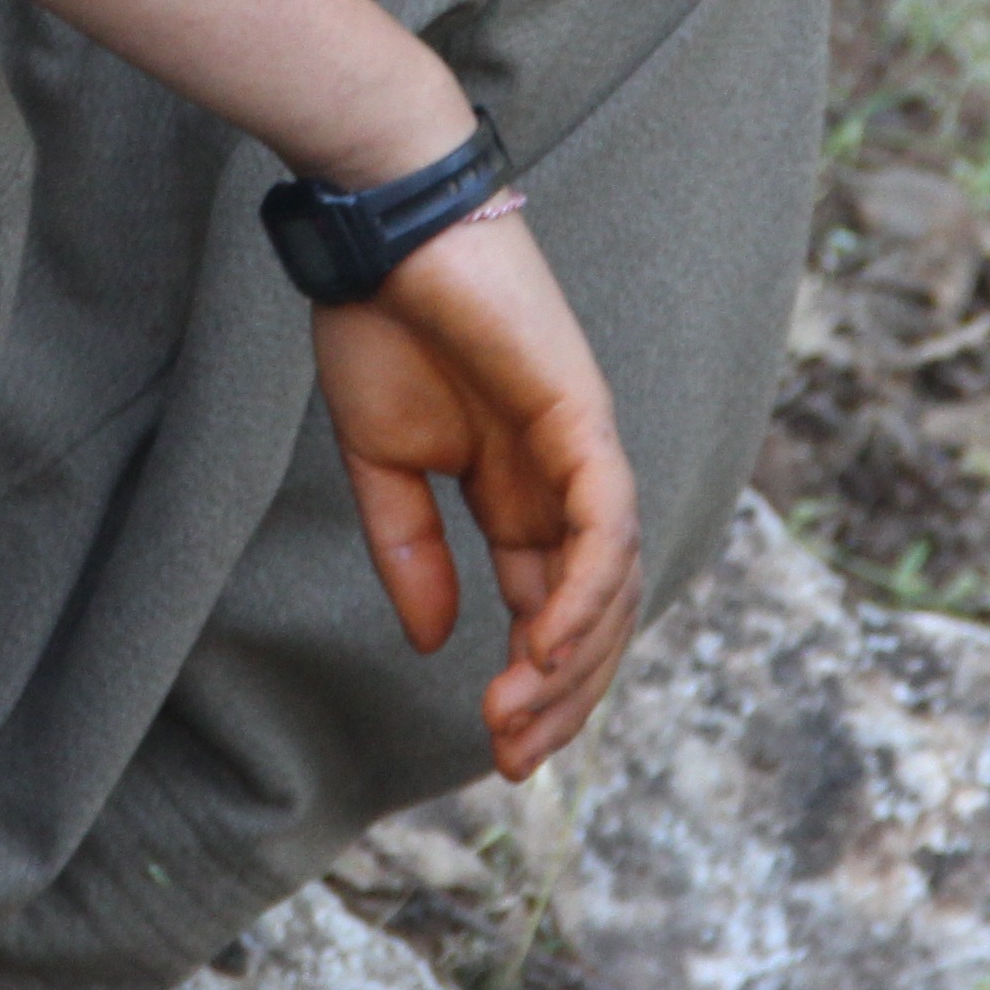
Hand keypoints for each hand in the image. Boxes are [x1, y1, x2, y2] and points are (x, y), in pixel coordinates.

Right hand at [309, 210, 640, 779]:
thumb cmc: (379, 323)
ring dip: (571, 659)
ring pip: (610, 582)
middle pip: (593, 614)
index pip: (551, 608)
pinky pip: (603, 525)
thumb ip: (409, 550)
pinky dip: (583, 590)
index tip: (496, 748)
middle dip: (562, 695)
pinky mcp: (584, 419)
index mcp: (517, 490)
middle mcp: (563, 480)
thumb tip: (432, 642)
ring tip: (516, 714)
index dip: (536, 686)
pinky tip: (544, 642)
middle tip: (512, 755)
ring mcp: (582, 449)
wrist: (383, 234)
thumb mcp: (382, 462)